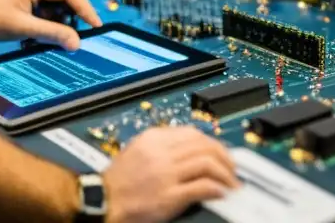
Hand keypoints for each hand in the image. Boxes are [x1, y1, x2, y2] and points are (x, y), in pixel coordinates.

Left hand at [0, 0, 100, 49]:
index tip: (95, 26)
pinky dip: (49, 26)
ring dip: (59, 24)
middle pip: (67, 0)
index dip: (85, 9)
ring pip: (57, 8)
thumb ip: (50, 34)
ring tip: (56, 41)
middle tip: (80, 38)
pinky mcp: (28, 4)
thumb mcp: (22, 27)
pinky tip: (42, 39)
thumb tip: (75, 42)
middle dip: (74, 19)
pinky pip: (47, 14)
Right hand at [103, 126, 238, 222]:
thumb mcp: (137, 151)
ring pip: (207, 163)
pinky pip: (202, 186)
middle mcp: (161, 152)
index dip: (212, 143)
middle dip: (224, 156)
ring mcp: (166, 174)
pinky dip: (217, 189)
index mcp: (154, 139)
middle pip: (204, 145)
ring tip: (231, 183)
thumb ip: (161, 147)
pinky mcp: (169, 196)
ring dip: (225, 173)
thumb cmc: (117, 182)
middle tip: (232, 168)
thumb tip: (189, 149)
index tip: (220, 153)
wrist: (103, 201)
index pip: (193, 133)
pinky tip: (222, 194)